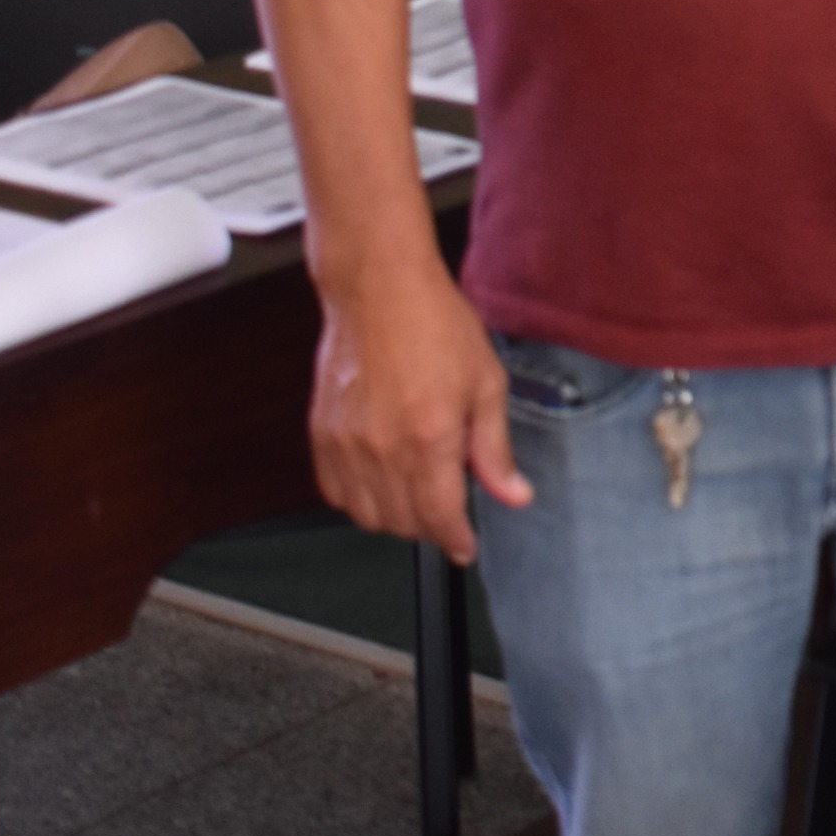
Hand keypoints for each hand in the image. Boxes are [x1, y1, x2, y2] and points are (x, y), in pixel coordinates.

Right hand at [308, 256, 533, 564]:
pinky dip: (358, 500)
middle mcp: (382, 448)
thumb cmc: (434, 324)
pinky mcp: (322, 434)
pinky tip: (380, 482)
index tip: (465, 547)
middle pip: (404, 523)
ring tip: (417, 495)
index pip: (440, 517)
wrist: (378, 288)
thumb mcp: (486, 383)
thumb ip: (495, 449)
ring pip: (367, 515)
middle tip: (449, 511)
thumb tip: (513, 494)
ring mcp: (346, 443)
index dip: (456, 540)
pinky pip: (335, 492)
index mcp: (429, 437)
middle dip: (431, 528)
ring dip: (395, 518)